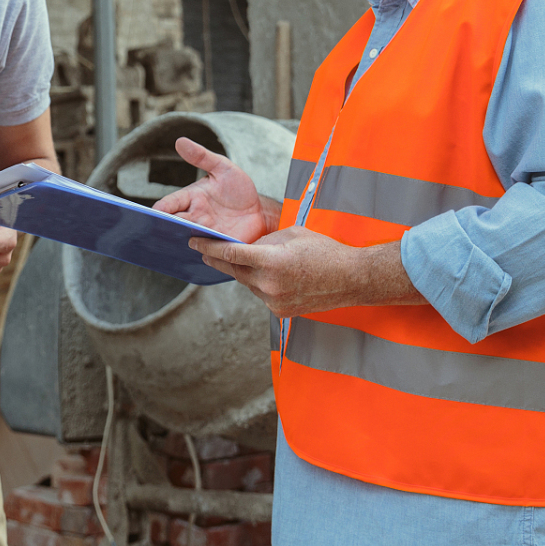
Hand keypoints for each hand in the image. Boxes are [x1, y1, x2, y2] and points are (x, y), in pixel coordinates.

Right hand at [152, 137, 276, 242]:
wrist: (261, 211)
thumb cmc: (239, 189)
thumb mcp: (223, 168)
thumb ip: (202, 157)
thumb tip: (180, 141)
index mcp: (190, 199)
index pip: (169, 204)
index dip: (161, 209)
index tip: (155, 212)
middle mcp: (194, 218)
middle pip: (173, 224)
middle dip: (165, 228)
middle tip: (157, 231)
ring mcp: (205, 234)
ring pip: (186, 239)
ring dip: (181, 242)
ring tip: (175, 244)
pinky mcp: (219, 247)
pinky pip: (206, 251)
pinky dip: (201, 253)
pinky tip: (198, 254)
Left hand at [189, 226, 418, 316]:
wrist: (351, 279)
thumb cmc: (325, 250)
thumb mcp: (292, 234)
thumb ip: (266, 240)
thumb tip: (249, 245)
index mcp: (271, 260)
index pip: (230, 253)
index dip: (209, 247)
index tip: (193, 242)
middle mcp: (269, 284)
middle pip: (234, 270)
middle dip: (219, 259)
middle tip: (203, 251)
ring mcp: (274, 301)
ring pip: (247, 283)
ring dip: (243, 271)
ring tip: (244, 259)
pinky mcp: (280, 312)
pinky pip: (260, 294)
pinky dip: (259, 284)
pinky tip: (268, 275)